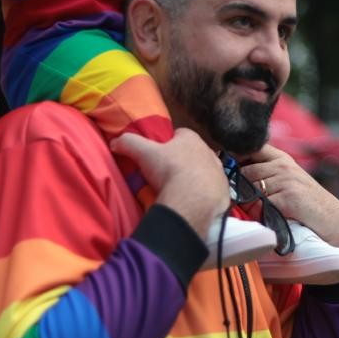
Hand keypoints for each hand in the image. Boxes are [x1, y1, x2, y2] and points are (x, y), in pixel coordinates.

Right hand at [112, 129, 230, 239]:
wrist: (194, 200)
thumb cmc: (170, 170)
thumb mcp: (143, 153)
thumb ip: (128, 143)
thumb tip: (114, 142)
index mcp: (191, 138)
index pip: (179, 135)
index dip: (167, 144)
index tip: (158, 156)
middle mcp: (208, 152)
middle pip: (192, 154)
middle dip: (181, 161)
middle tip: (166, 175)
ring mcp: (219, 172)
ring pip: (204, 171)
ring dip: (194, 178)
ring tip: (178, 191)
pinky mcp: (223, 191)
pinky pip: (211, 190)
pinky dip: (203, 194)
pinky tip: (191, 202)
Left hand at [239, 145, 338, 253]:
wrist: (332, 220)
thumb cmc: (306, 203)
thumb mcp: (287, 180)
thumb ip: (266, 173)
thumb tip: (233, 176)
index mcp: (281, 158)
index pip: (250, 148)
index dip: (236, 158)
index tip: (230, 170)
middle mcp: (283, 165)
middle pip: (245, 172)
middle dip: (242, 189)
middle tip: (247, 202)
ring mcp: (286, 180)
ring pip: (250, 189)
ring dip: (249, 204)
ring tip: (262, 212)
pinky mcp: (288, 196)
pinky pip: (259, 205)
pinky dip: (259, 214)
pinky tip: (270, 218)